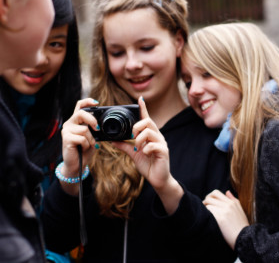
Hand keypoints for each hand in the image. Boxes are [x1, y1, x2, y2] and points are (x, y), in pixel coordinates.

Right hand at [60, 98, 98, 193]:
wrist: (77, 165)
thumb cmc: (85, 150)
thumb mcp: (93, 137)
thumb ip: (94, 129)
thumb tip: (101, 125)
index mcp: (76, 121)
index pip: (79, 106)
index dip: (87, 102)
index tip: (96, 103)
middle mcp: (70, 123)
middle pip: (82, 113)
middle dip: (92, 120)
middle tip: (97, 129)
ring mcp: (66, 130)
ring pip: (85, 129)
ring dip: (91, 140)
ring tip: (87, 145)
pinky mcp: (66, 138)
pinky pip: (82, 138)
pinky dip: (86, 145)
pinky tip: (82, 148)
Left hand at [113, 96, 182, 213]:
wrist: (158, 180)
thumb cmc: (148, 165)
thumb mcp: (133, 154)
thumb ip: (125, 145)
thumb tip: (112, 140)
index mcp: (151, 135)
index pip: (147, 118)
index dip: (143, 108)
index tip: (139, 99)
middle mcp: (157, 137)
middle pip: (148, 122)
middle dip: (137, 126)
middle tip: (131, 136)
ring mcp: (162, 144)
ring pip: (150, 131)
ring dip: (139, 138)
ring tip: (137, 147)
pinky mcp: (164, 152)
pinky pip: (153, 145)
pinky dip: (145, 148)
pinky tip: (144, 153)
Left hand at [203, 190, 248, 249]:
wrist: (245, 238)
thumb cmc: (241, 227)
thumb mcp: (240, 211)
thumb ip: (233, 200)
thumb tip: (227, 192)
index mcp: (233, 202)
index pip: (216, 193)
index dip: (210, 197)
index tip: (209, 203)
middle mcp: (228, 204)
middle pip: (210, 196)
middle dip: (205, 201)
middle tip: (204, 207)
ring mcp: (224, 210)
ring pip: (208, 203)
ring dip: (205, 208)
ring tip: (206, 214)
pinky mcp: (220, 218)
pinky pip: (208, 210)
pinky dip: (206, 213)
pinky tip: (208, 218)